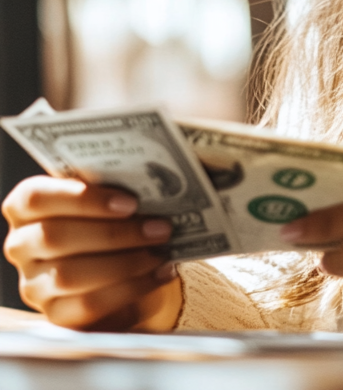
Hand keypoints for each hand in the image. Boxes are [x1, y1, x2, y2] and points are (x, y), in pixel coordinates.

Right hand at [2, 177, 182, 329]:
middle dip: (115, 233)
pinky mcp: (54, 313)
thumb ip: (115, 188)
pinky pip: (87, 305)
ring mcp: (33, 283)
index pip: (36, 197)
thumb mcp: (106, 196)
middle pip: (55, 237)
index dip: (82, 198)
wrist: (113, 262)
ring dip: (126, 262)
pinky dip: (131, 288)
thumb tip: (153, 187)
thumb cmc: (109, 215)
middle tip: (161, 228)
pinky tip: (161, 273)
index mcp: (27, 206)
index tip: (130, 202)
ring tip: (162, 252)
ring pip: (70, 275)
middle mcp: (21, 245)